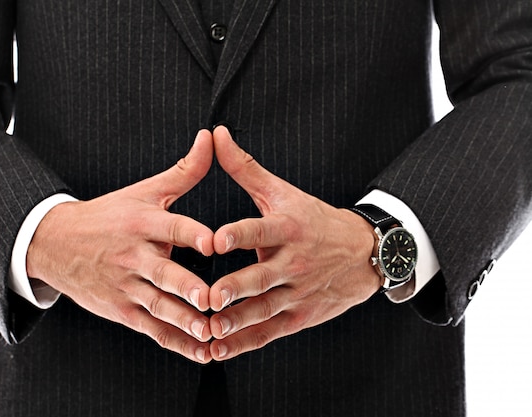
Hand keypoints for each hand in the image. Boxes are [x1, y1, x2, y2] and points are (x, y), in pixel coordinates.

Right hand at [27, 130, 214, 362]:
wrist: (55, 243)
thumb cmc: (110, 214)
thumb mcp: (144, 190)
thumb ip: (185, 170)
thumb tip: (212, 136)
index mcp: (143, 223)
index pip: (170, 226)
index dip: (192, 234)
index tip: (215, 241)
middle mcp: (134, 255)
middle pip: (163, 273)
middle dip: (186, 287)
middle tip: (210, 299)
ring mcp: (126, 286)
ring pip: (158, 306)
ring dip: (184, 322)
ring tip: (210, 334)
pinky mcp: (121, 310)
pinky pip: (151, 328)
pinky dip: (175, 342)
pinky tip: (200, 352)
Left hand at [207, 126, 380, 360]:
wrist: (364, 252)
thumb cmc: (314, 219)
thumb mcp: (283, 191)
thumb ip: (244, 167)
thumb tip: (215, 133)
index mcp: (287, 228)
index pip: (261, 230)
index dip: (240, 234)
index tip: (217, 239)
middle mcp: (293, 262)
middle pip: (262, 277)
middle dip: (236, 288)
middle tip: (211, 297)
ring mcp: (297, 292)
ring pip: (264, 309)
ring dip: (238, 322)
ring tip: (211, 330)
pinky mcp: (300, 316)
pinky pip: (270, 331)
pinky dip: (245, 342)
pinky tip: (219, 350)